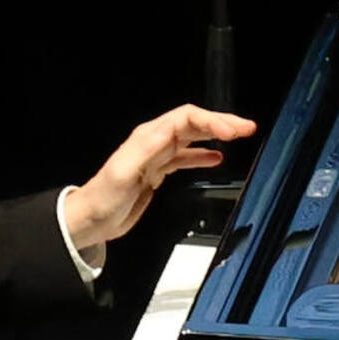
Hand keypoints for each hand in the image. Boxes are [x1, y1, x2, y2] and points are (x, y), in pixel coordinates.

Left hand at [64, 104, 256, 248]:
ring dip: (215, 135)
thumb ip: (146, 151)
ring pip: (192, 138)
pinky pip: (184, 157)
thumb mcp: (123, 173)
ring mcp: (156, 156)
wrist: (91, 220)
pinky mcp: (157, 171)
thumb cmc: (103, 198)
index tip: (233, 131)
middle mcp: (153, 142)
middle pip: (192, 124)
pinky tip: (216, 158)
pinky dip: (202, 155)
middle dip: (220, 123)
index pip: (186, 118)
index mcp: (147, 138)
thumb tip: (169, 132)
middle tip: (247, 128)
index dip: (211, 121)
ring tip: (238, 136)